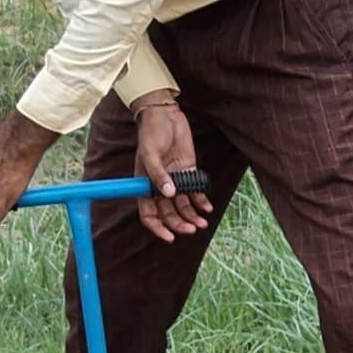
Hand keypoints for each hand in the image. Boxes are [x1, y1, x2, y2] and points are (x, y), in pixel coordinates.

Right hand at [134, 95, 211, 244]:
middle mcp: (160, 186)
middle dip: (179, 224)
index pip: (149, 213)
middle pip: (169, 214)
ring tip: (203, 224)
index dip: (157, 227)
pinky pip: (195, 192)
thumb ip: (158, 174)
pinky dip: (201, 202)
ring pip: (183, 206)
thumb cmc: (151, 133)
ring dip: (192, 217)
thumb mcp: (150, 153)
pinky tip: (208, 208)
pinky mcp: (189, 172)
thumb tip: (168, 194)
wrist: (165, 114)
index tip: (169, 237)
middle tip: (192, 229)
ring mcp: (175, 180)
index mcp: (145, 185)